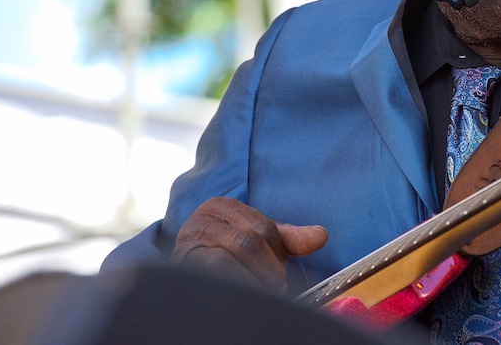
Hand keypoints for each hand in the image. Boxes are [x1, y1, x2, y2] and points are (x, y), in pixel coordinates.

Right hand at [172, 197, 327, 292]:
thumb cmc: (226, 246)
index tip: (284, 275)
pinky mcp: (178, 266)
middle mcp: (204, 219)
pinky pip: (208, 277)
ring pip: (226, 262)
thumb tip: (321, 236)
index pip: (264, 228)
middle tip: (277, 288)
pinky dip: (230, 286)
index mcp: (225, 206)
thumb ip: (289, 237)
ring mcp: (188, 242)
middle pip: (247, 243)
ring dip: (250, 282)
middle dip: (267, 270)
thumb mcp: (258, 237)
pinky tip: (240, 295)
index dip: (278, 254)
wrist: (182, 262)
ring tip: (260, 294)